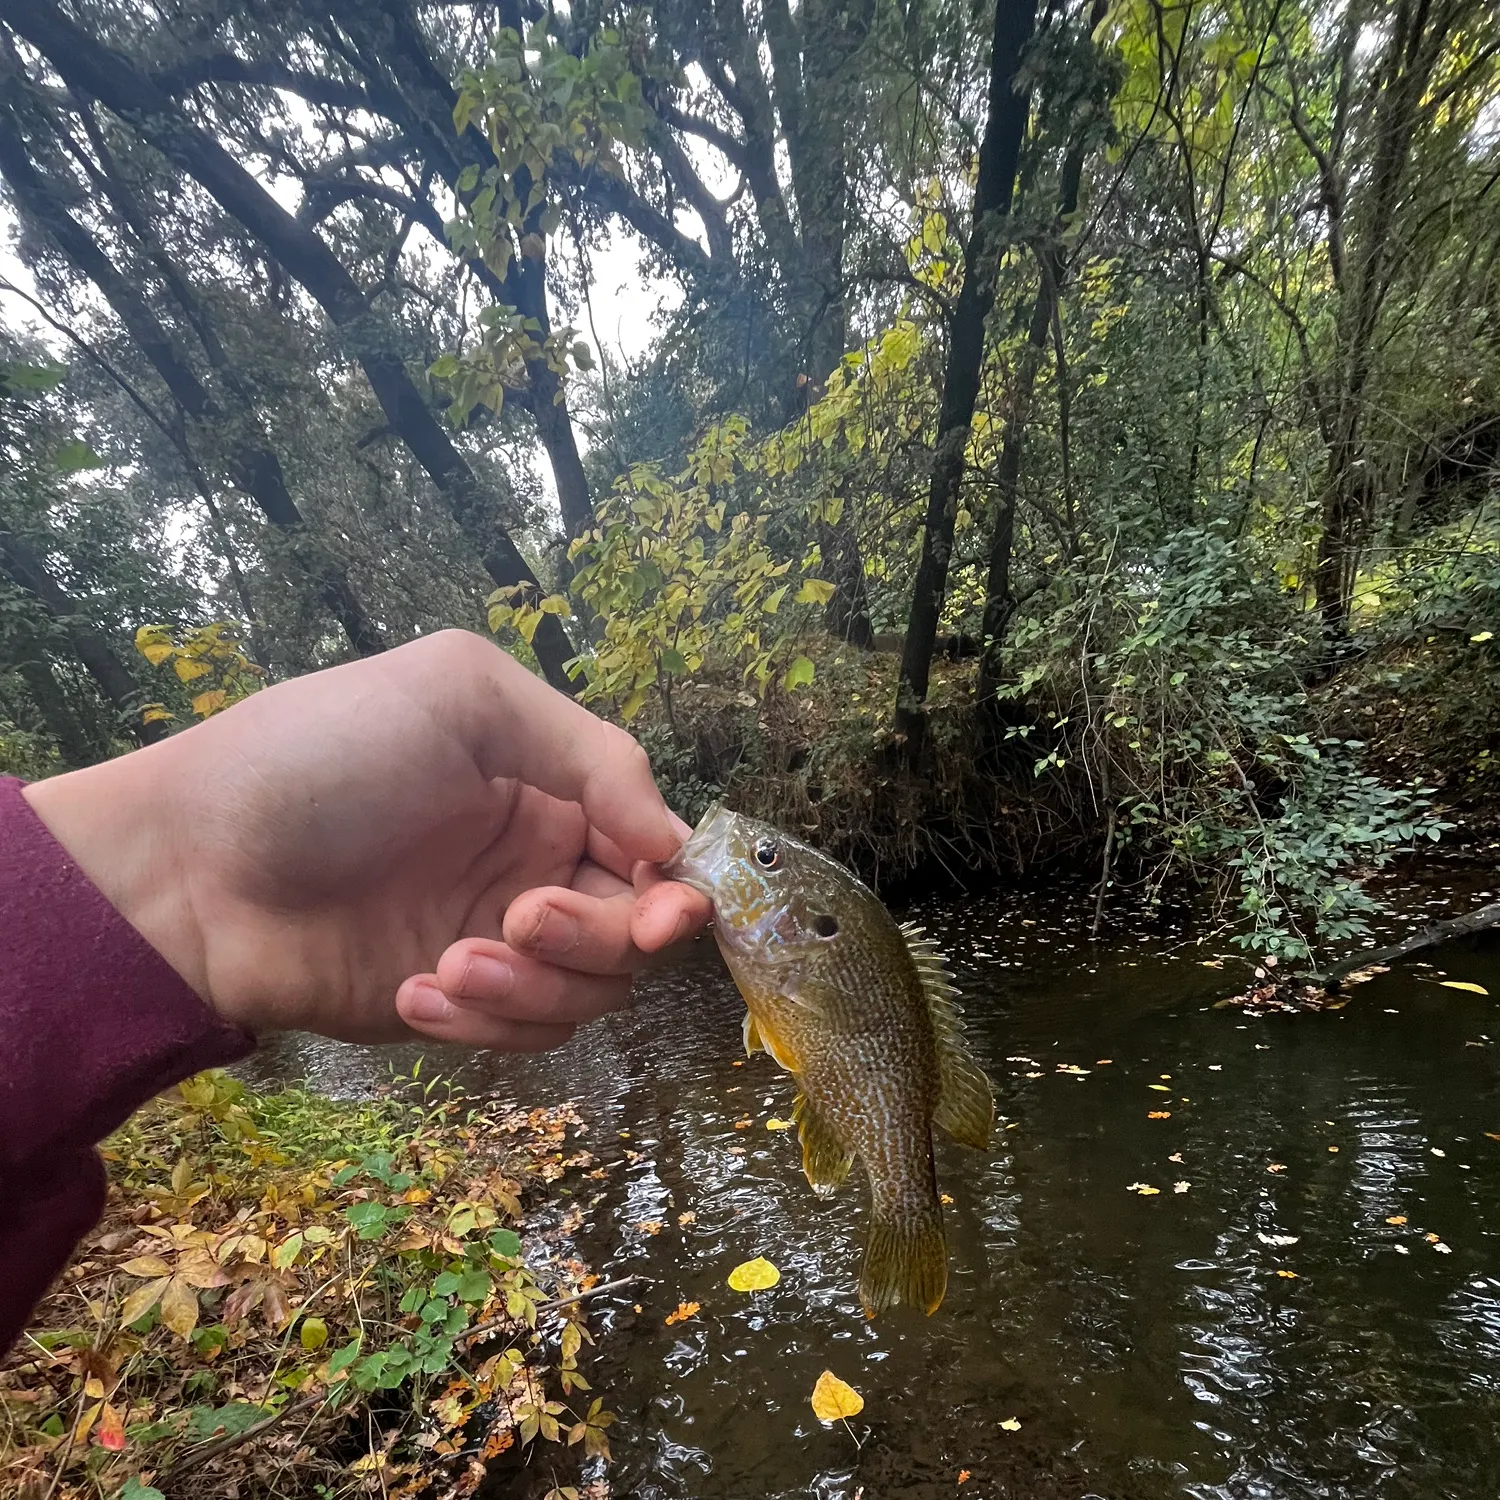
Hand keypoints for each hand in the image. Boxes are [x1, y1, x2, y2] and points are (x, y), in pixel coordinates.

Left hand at [24, 630, 712, 1049]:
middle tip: (518, 919)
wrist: (189, 864)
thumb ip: (590, 753)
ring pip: (585, 996)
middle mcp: (534, 865)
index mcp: (549, 789)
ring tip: (447, 967)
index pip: (654, 850)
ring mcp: (492, 941)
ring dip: (533, 990)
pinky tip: (412, 993)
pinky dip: (481, 1027)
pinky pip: (517, 1036)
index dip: (671, 887)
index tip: (657, 910)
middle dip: (592, 939)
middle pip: (631, 934)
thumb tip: (678, 843)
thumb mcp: (464, 696)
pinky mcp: (448, 1005)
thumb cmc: (325, 754)